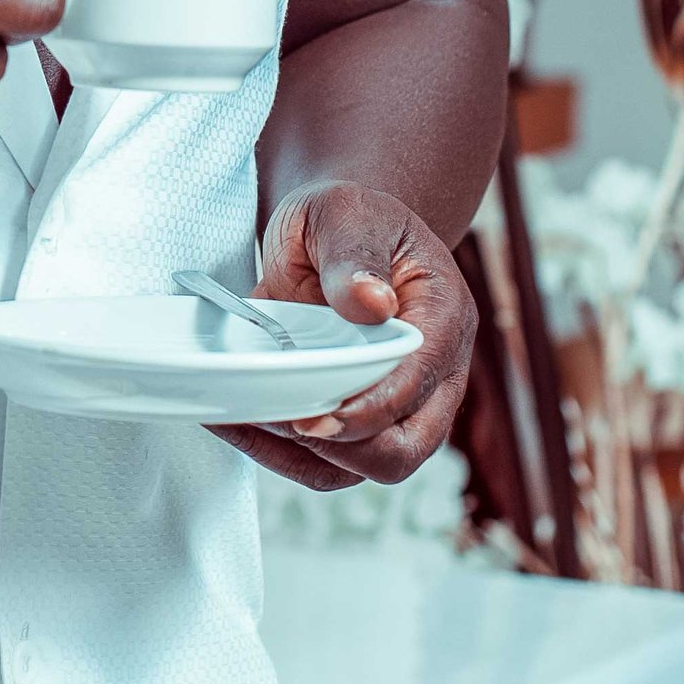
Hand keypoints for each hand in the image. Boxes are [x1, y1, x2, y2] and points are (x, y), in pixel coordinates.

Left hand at [208, 184, 476, 491]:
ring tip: (247, 421)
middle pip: (405, 450)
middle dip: (342, 449)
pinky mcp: (360, 417)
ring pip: (366, 468)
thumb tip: (371, 305)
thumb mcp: (345, 214)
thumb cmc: (346, 219)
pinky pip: (331, 462)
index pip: (417, 384)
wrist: (335, 232)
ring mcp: (399, 403)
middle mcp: (433, 373)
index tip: (312, 417)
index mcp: (442, 319)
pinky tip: (241, 423)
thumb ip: (355, 255)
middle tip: (279, 420)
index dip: (368, 410)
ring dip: (304, 457)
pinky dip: (285, 455)